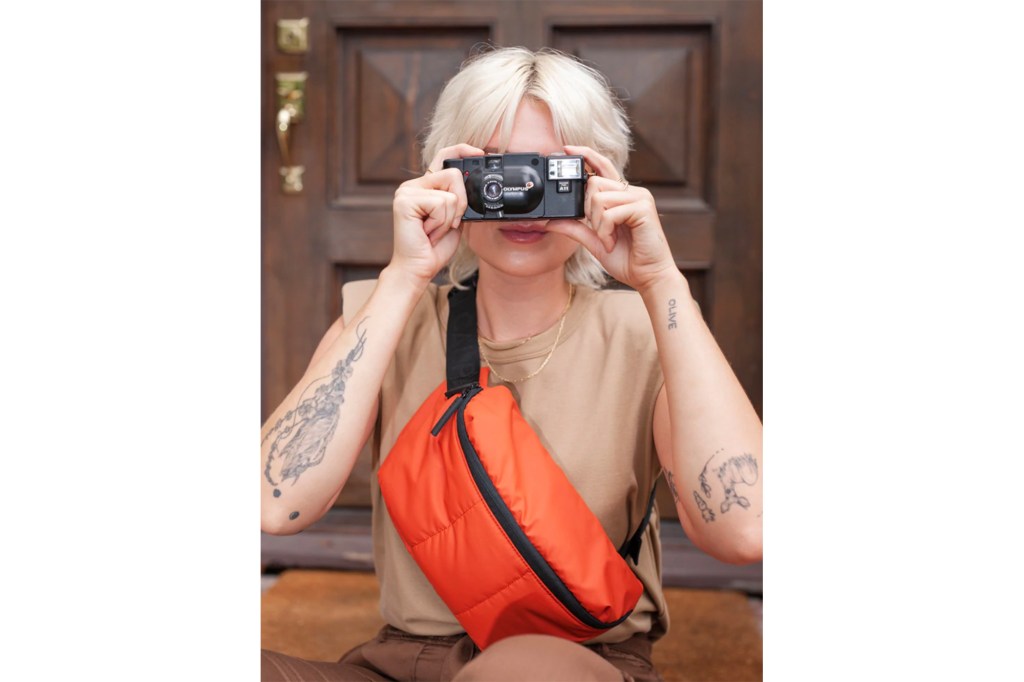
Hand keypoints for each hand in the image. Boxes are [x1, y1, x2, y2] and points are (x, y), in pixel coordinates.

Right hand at [390, 144, 483, 287]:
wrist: (418, 269)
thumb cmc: (434, 248)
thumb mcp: (455, 219)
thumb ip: (460, 201)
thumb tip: (474, 186)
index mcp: (425, 187)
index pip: (443, 156)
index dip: (462, 150)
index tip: (480, 153)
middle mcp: (413, 185)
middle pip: (454, 174)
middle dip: (461, 203)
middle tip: (449, 223)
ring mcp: (407, 191)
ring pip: (450, 191)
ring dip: (450, 217)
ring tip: (434, 230)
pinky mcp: (405, 201)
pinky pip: (441, 203)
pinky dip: (441, 222)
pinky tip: (428, 231)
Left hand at [546, 145, 679, 292]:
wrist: (648, 277)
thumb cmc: (626, 259)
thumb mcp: (594, 241)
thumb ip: (575, 228)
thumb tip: (550, 221)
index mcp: (621, 197)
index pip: (602, 167)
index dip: (586, 155)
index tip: (566, 149)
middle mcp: (632, 192)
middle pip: (594, 182)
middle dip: (588, 210)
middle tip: (599, 232)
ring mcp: (640, 198)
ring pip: (599, 197)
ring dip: (597, 224)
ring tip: (608, 240)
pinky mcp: (643, 208)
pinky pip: (611, 212)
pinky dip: (605, 231)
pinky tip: (613, 242)